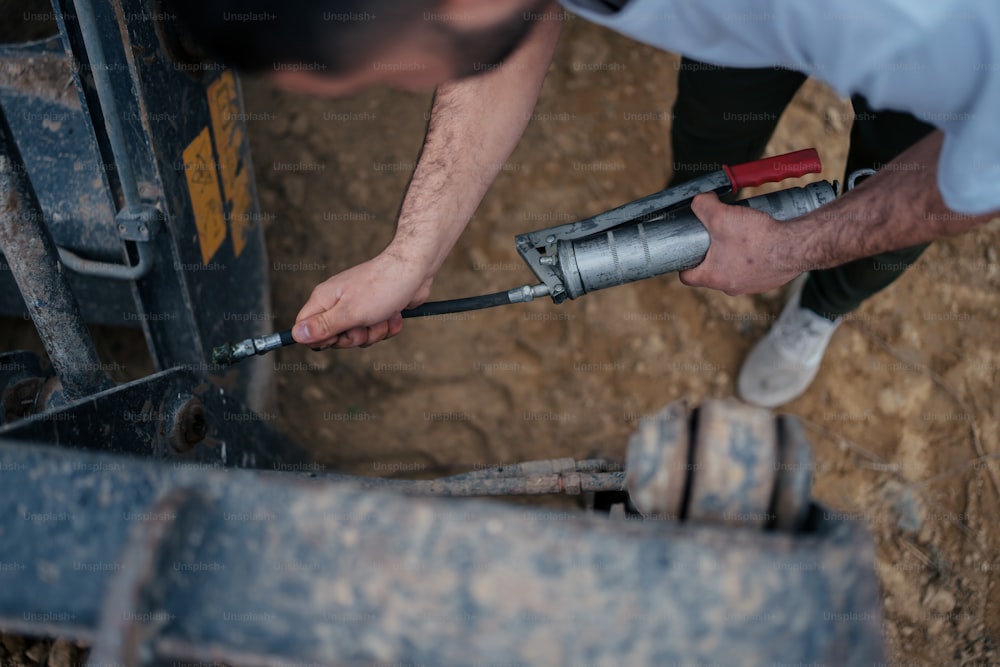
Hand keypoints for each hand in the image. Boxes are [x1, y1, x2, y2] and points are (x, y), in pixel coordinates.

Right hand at [292, 252, 433, 348]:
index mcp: (324, 299)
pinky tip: (395, 314)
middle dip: (355, 338)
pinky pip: (376, 331)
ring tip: (383, 315)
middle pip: (334, 338)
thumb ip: (323, 327)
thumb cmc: (381, 287)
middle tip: (365, 324)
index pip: (305, 327)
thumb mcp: (349, 312)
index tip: (337, 337)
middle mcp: (338, 303)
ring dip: (375, 332)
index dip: (319, 339)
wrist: (415, 269)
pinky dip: (388, 327)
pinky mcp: (376, 311)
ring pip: (358, 337)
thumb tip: (296, 335)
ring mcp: (358, 307)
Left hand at [679, 192, 802, 294]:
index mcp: (714, 276)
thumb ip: (703, 205)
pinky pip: (756, 269)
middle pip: (712, 272)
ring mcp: (752, 285)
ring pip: (735, 270)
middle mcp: (732, 286)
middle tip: (716, 236)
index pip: (687, 277)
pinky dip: (756, 257)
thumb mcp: (721, 215)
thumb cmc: (758, 238)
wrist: (796, 246)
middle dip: (712, 254)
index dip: (684, 263)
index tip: (687, 252)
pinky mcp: (769, 280)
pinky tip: (760, 242)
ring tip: (740, 236)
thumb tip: (700, 201)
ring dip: (735, 256)